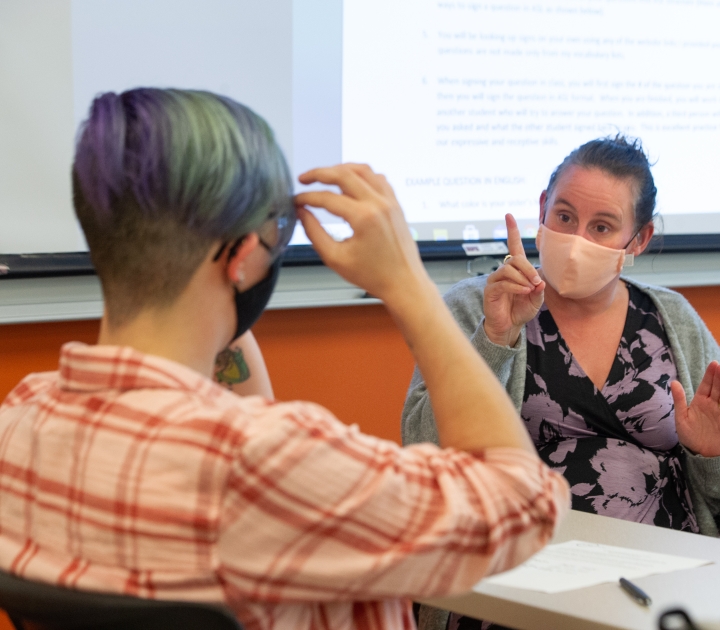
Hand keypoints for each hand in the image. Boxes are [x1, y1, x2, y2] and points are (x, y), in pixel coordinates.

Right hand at [295, 164, 427, 304]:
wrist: (403, 283)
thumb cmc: (374, 275)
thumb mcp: (335, 258)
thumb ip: (314, 233)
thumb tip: (302, 213)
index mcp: (364, 217)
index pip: (327, 198)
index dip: (306, 198)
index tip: (296, 201)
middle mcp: (379, 204)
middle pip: (343, 174)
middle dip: (319, 173)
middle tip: (304, 179)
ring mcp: (390, 201)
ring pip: (362, 170)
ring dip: (341, 169)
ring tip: (325, 176)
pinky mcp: (395, 204)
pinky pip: (378, 178)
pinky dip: (361, 175)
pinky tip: (351, 182)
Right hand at [483, 214, 544, 346]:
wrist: (509, 327)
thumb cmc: (521, 311)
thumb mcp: (536, 299)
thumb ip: (539, 288)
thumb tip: (539, 280)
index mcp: (515, 270)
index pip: (513, 247)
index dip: (512, 231)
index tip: (509, 216)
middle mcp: (503, 271)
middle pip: (515, 258)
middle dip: (528, 268)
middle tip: (536, 281)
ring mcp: (495, 280)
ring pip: (509, 269)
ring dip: (523, 278)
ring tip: (529, 289)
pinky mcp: (491, 290)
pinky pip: (504, 282)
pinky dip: (516, 286)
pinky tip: (523, 292)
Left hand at [672, 361, 719, 457]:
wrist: (700, 454)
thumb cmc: (689, 436)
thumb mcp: (682, 418)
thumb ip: (679, 400)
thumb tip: (673, 382)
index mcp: (701, 401)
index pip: (707, 385)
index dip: (711, 375)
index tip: (715, 364)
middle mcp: (714, 404)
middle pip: (719, 387)